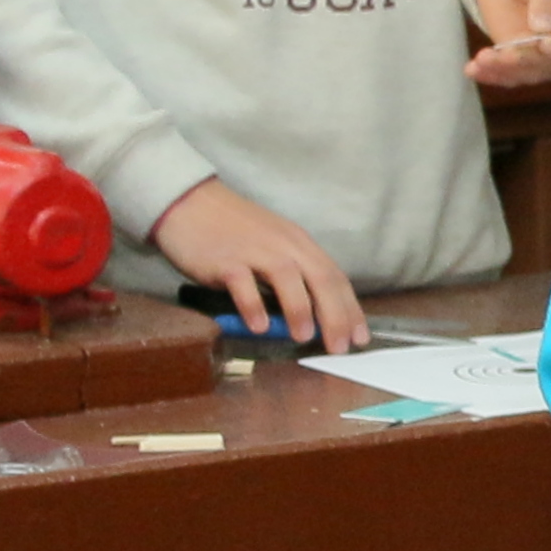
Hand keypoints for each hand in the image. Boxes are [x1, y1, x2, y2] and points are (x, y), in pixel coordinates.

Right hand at [152, 176, 368, 350]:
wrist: (190, 202)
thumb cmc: (234, 230)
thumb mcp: (273, 246)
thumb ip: (293, 275)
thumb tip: (313, 315)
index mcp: (300, 244)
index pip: (335, 278)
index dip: (350, 309)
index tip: (360, 337)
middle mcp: (284, 246)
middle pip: (320, 279)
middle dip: (335, 315)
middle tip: (341, 348)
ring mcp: (254, 251)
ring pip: (287, 278)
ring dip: (300, 309)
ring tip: (305, 338)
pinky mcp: (224, 260)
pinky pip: (242, 283)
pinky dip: (253, 305)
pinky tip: (259, 328)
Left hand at [465, 0, 550, 89]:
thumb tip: (545, 28)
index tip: (543, 43)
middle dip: (529, 61)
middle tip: (503, 53)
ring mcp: (549, 54)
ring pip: (532, 73)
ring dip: (506, 70)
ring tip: (482, 60)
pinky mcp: (523, 59)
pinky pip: (510, 74)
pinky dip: (492, 74)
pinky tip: (473, 69)